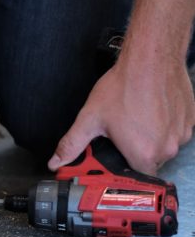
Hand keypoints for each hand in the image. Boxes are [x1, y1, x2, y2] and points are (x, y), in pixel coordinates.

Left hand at [49, 59, 194, 173]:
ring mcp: (183, 134)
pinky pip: (177, 130)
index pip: (135, 176)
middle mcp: (168, 148)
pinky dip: (165, 125)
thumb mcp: (90, 118)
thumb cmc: (123, 87)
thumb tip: (56, 161)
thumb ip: (72, 144)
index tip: (116, 159)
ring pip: (164, 145)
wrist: (151, 60)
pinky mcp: (191, 120)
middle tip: (123, 133)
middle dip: (135, 150)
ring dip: (151, 137)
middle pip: (150, 161)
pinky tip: (151, 110)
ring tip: (136, 117)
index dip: (124, 168)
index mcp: (144, 153)